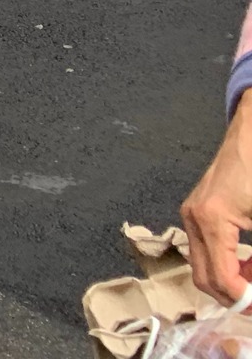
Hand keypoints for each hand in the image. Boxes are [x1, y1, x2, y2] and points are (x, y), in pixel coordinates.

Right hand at [184, 101, 251, 303]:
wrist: (250, 137)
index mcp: (212, 220)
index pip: (221, 277)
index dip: (243, 298)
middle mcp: (192, 219)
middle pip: (203, 277)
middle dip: (231, 296)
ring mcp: (190, 215)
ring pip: (202, 266)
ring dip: (230, 280)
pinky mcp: (194, 211)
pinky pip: (205, 250)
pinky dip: (226, 264)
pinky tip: (248, 263)